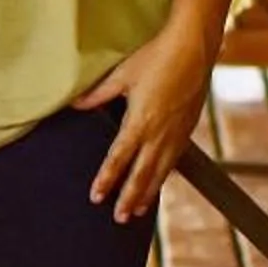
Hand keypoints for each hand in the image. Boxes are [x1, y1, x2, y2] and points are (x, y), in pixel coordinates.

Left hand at [78, 26, 213, 223]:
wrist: (193, 48)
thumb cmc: (156, 57)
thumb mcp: (122, 75)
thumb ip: (97, 94)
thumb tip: (74, 104)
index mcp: (139, 121)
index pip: (118, 159)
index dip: (106, 180)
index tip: (96, 197)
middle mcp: (159, 134)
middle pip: (141, 174)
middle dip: (128, 197)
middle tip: (118, 218)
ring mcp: (176, 134)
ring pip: (160, 171)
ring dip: (147, 193)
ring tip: (137, 211)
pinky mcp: (188, 129)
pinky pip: (174, 160)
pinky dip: (164, 176)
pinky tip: (159, 183)